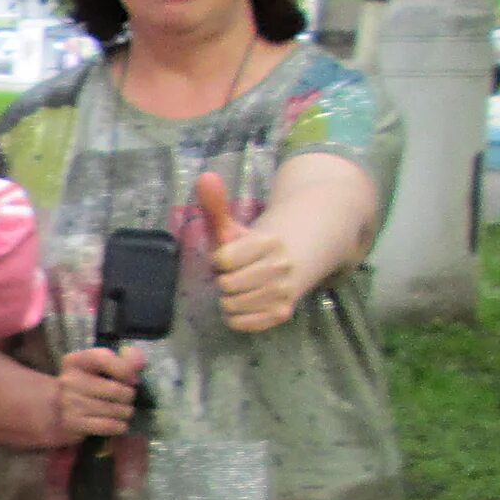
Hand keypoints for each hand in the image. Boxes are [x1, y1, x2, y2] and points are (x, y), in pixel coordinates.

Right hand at [56, 343, 144, 441]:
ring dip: (125, 413)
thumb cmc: (89, 386)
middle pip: (116, 390)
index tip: (133, 379)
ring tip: (120, 411)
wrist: (59, 411)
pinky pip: (109, 426)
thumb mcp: (102, 367)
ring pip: (116, 410)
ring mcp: (69, 403)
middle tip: (125, 399)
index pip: (103, 359)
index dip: (125, 369)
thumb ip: (126, 360)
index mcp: (77, 361)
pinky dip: (120, 426)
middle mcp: (70, 380)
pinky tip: (118, 424)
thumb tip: (140, 363)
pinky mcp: (73, 424)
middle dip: (128, 397)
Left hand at [198, 172, 297, 331]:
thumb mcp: (235, 226)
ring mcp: (283, 292)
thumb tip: (204, 177)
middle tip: (236, 273)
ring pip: (232, 305)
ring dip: (228, 299)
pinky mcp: (282, 313)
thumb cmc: (254, 246)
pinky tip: (245, 304)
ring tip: (241, 287)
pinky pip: (244, 323)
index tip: (230, 256)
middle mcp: (280, 267)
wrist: (295, 261)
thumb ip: (217, 205)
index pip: (222, 260)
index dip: (219, 260)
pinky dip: (237, 317)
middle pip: (227, 284)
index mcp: (267, 242)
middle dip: (224, 280)